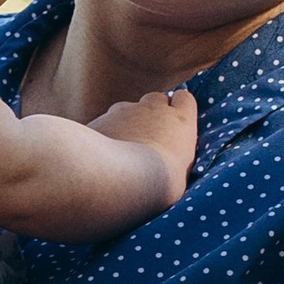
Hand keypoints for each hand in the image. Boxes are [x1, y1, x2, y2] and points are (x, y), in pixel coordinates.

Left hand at [90, 82, 197, 200]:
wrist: (123, 180)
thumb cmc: (158, 184)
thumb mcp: (180, 173)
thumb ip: (176, 157)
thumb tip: (170, 160)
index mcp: (180, 121)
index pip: (184, 98)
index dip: (177, 107)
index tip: (173, 121)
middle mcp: (153, 108)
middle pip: (155, 98)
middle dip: (151, 112)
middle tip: (146, 136)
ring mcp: (124, 111)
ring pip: (126, 109)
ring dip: (125, 123)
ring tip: (120, 149)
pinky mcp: (101, 120)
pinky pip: (103, 123)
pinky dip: (103, 134)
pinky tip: (100, 156)